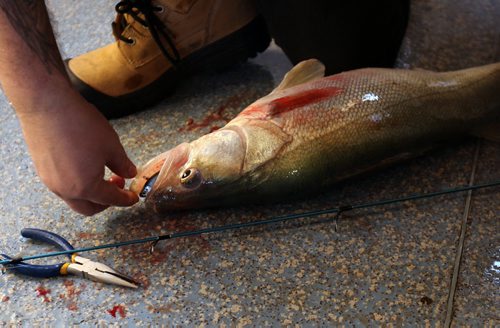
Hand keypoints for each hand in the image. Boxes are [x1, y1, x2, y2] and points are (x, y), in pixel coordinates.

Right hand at [17, 88, 138, 215]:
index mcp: (85, 187)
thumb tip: (130, 173)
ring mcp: (50, 181)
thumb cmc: (80, 125)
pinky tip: (84, 165)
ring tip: (101, 172)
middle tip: (117, 184)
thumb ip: (123, 164)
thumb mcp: (111, 146)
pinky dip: (77, 184)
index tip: (133, 197)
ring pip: (74, 198)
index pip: (110, 200)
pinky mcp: (41, 169)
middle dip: (106, 202)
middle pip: (89, 208)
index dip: (125, 199)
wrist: (46, 104)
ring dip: (90, 193)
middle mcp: (64, 190)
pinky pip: (62, 186)